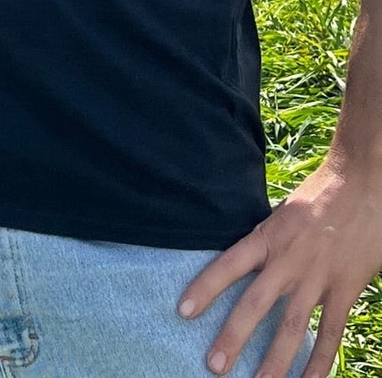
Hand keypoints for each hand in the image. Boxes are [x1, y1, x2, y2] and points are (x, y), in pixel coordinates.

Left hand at [178, 154, 381, 377]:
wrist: (362, 186)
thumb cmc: (318, 197)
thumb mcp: (280, 214)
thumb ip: (265, 241)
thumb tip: (246, 264)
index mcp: (266, 237)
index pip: (227, 265)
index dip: (205, 288)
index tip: (183, 311)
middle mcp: (287, 260)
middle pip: (255, 304)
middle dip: (233, 337)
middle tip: (214, 365)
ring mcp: (317, 278)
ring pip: (291, 326)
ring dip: (275, 360)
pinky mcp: (345, 289)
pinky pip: (331, 331)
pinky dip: (320, 359)